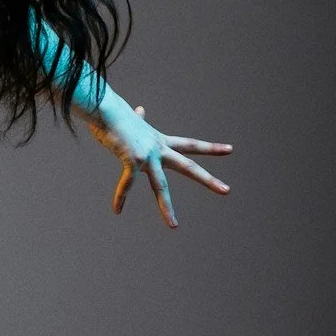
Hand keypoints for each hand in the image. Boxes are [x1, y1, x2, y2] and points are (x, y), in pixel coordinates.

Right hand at [94, 101, 230, 230]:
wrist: (106, 110)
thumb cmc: (117, 115)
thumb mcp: (133, 120)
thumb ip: (140, 120)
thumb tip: (140, 110)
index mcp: (161, 142)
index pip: (191, 145)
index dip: (210, 148)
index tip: (229, 149)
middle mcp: (159, 150)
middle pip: (188, 166)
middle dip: (208, 180)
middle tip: (227, 191)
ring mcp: (148, 156)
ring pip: (160, 186)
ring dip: (166, 207)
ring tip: (173, 226)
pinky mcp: (133, 160)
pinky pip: (127, 183)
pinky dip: (120, 197)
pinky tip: (117, 210)